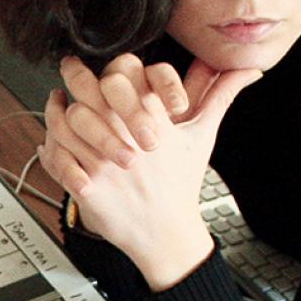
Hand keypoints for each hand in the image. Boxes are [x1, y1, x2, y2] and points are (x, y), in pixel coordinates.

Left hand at [39, 54, 262, 290]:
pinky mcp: (89, 187)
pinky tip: (51, 137)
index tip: (103, 65)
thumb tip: (250, 71)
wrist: (168, 235)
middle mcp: (129, 140)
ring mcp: (107, 164)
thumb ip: (220, 97)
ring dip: (57, 110)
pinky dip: (50, 145)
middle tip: (70, 70)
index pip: (129, 77)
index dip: (114, 67)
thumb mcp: (202, 137)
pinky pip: (59, 157)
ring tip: (56, 103)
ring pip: (70, 122)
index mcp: (156, 123)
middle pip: (93, 94)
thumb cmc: (182, 184)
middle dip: (78, 76)